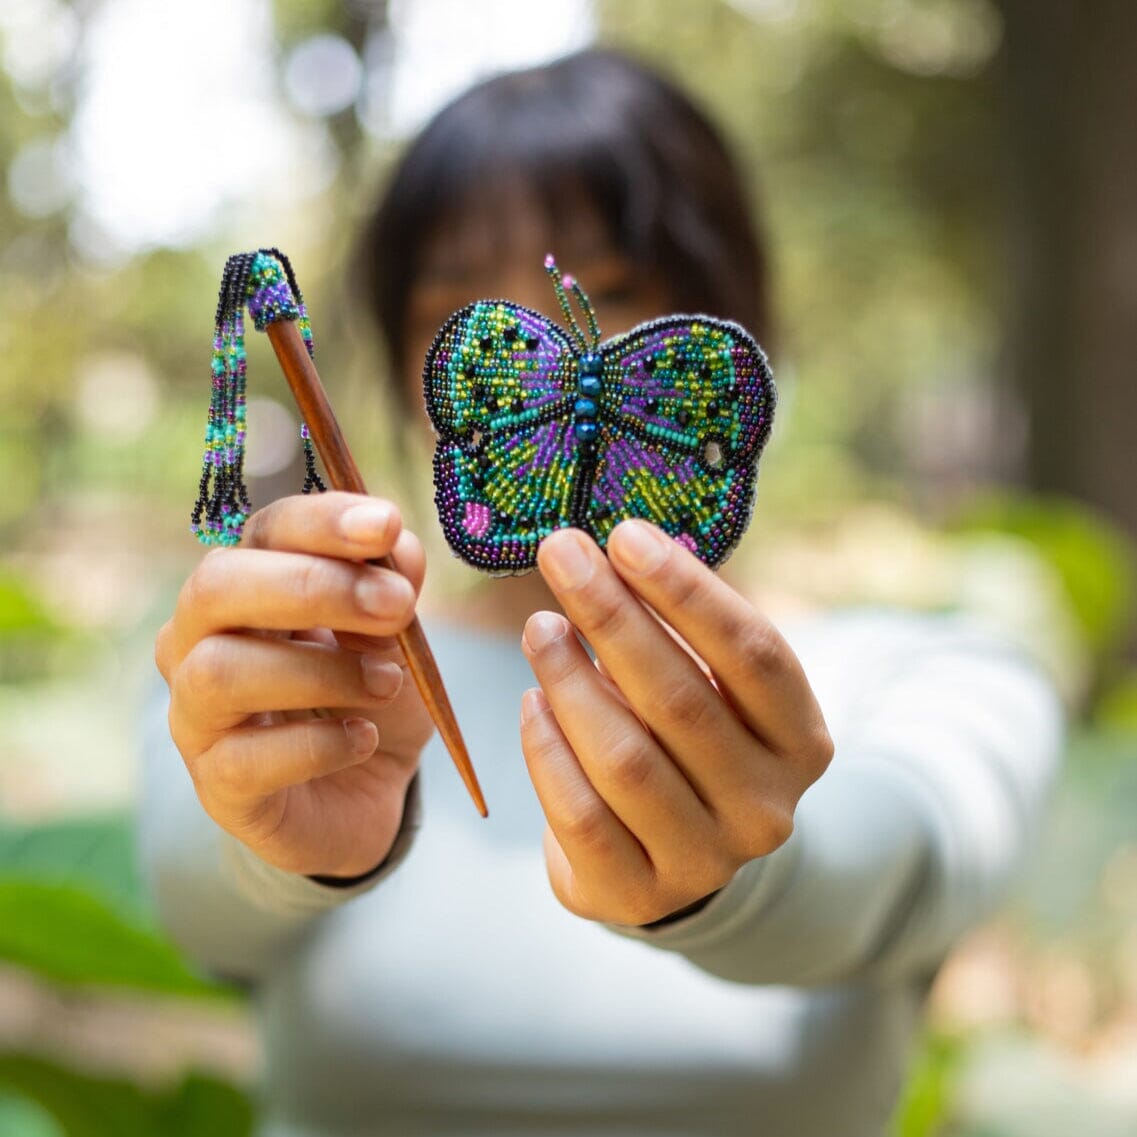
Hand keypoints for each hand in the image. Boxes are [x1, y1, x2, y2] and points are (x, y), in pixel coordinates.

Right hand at [155, 493, 433, 878]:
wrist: (366, 794)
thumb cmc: (368, 695)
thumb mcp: (396, 635)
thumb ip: (392, 585)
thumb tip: (397, 545)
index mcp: (249, 584)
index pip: (265, 531)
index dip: (322, 522)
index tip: (387, 525)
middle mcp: (199, 639)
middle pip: (218, 587)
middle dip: (314, 587)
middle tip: (397, 605)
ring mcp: (196, 713)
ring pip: (221, 671)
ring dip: (321, 671)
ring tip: (389, 682)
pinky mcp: (216, 783)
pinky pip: (247, 758)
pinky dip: (321, 745)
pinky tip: (364, 740)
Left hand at [520, 520, 833, 925]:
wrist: (673, 854)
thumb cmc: (687, 741)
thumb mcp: (708, 685)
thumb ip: (677, 630)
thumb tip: (607, 549)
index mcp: (800, 740)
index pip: (754, 654)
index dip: (687, 590)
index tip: (624, 536)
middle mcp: (767, 806)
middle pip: (683, 701)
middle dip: (612, 617)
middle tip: (561, 555)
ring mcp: (707, 860)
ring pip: (628, 761)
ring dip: (571, 681)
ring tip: (539, 628)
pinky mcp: (640, 895)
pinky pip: (582, 816)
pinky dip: (548, 752)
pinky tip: (531, 704)